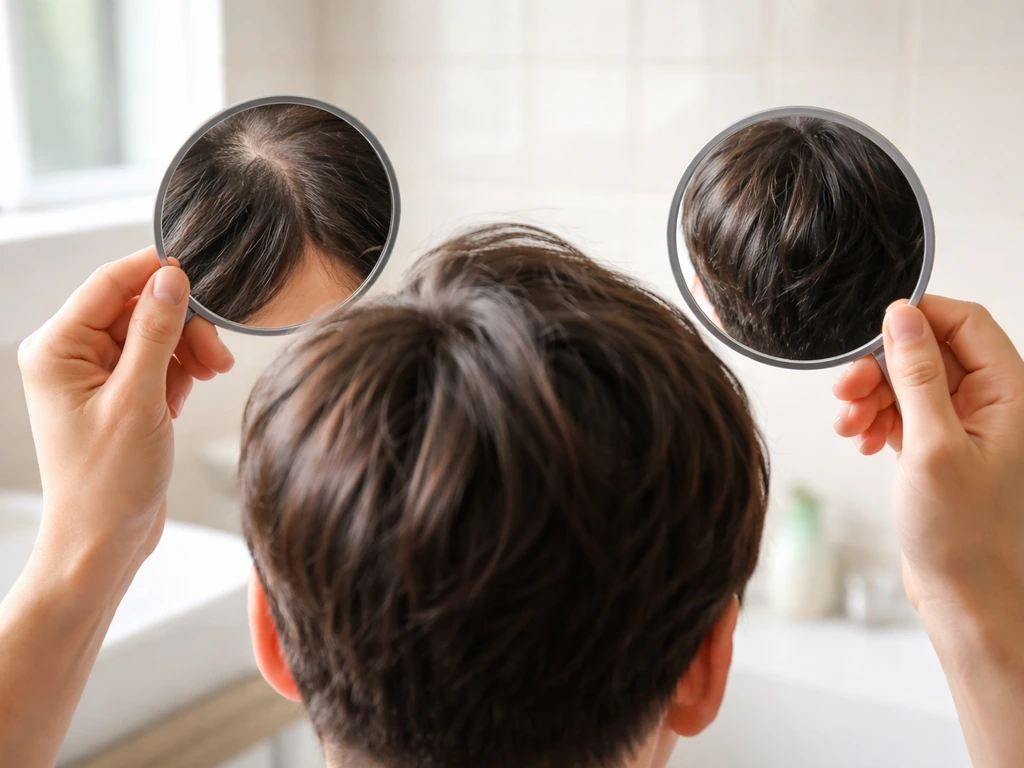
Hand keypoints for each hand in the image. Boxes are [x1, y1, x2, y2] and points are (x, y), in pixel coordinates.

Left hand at [17, 247, 233, 592]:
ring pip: (153, 332)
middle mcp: (70, 356)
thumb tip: (171, 278)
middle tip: (214, 352)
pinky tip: (191, 391)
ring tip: (212, 373)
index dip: (155, 273)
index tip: (200, 272)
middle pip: (136, 308)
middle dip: (181, 324)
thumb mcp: (138, 400)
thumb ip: (156, 333)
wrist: (105, 541)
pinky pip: (156, 359)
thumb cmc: (108, 483)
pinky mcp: (118, 394)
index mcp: (56, 350)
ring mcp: (94, 376)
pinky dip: (181, 369)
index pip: (108, 284)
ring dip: (187, 347)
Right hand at [832, 296, 1023, 619]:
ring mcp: (963, 428)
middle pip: (928, 353)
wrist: (967, 598)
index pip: (966, 323)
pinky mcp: (937, 450)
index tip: (872, 330)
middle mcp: (991, 406)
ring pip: (908, 383)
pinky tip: (861, 440)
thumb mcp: (932, 446)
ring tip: (849, 424)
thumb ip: (917, 376)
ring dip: (871, 396)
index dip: (918, 317)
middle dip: (881, 366)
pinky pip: (901, 414)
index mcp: (1010, 396)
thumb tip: (902, 317)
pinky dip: (875, 420)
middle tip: (847, 389)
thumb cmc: (964, 536)